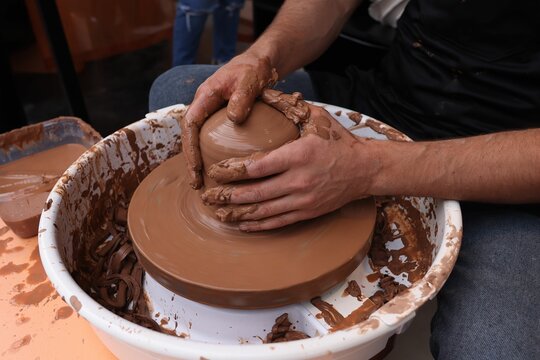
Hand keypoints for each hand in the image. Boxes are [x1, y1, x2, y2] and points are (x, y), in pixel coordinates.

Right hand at [181, 52, 277, 188]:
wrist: (259, 62)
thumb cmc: (254, 69)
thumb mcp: (250, 80)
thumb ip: (243, 97)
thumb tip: (235, 119)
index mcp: (206, 95)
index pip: (190, 123)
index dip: (190, 147)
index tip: (195, 167)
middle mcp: (204, 105)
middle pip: (189, 135)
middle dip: (190, 160)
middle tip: (196, 183)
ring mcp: (210, 112)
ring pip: (197, 138)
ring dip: (197, 160)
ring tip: (202, 183)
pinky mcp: (219, 118)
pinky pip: (208, 137)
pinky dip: (208, 154)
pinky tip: (216, 170)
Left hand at [201, 89, 376, 230]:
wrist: (365, 169)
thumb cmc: (338, 141)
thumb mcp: (315, 117)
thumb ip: (287, 106)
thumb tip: (261, 91)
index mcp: (297, 155)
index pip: (256, 167)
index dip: (231, 172)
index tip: (215, 172)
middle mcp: (299, 181)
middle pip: (255, 193)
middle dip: (227, 196)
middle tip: (207, 195)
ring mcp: (303, 200)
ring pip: (263, 211)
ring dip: (237, 213)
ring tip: (217, 212)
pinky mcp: (307, 212)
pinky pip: (277, 222)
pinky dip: (257, 224)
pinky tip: (241, 224)